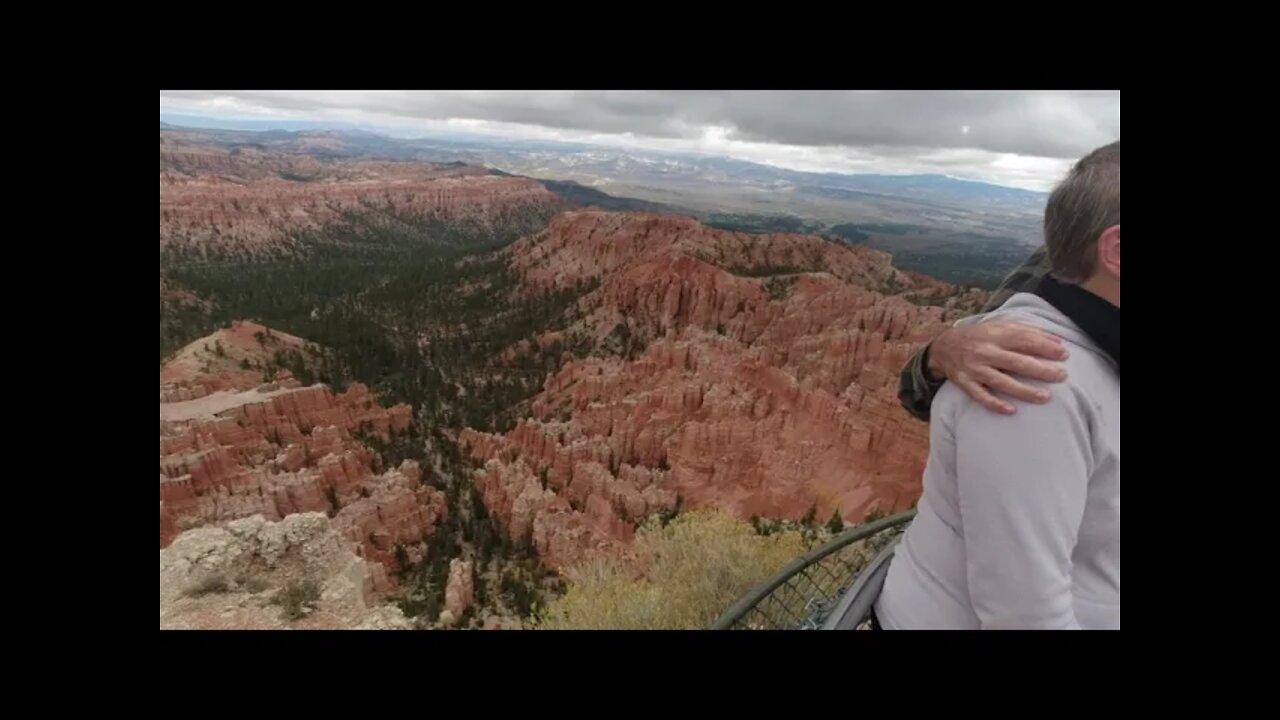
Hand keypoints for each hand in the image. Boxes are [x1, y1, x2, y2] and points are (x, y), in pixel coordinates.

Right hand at [927, 322, 1068, 414]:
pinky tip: (1011, 411)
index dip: (1045, 347)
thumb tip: (1057, 340)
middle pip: (1016, 362)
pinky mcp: (965, 383)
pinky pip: (980, 396)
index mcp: (995, 335)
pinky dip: (995, 404)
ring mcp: (974, 369)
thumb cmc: (979, 336)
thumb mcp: (999, 326)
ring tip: (1046, 397)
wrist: (943, 347)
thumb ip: (1027, 331)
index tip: (1064, 355)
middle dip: (1041, 370)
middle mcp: (985, 352)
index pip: (1024, 340)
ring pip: (1001, 382)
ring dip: (1024, 390)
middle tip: (1062, 376)